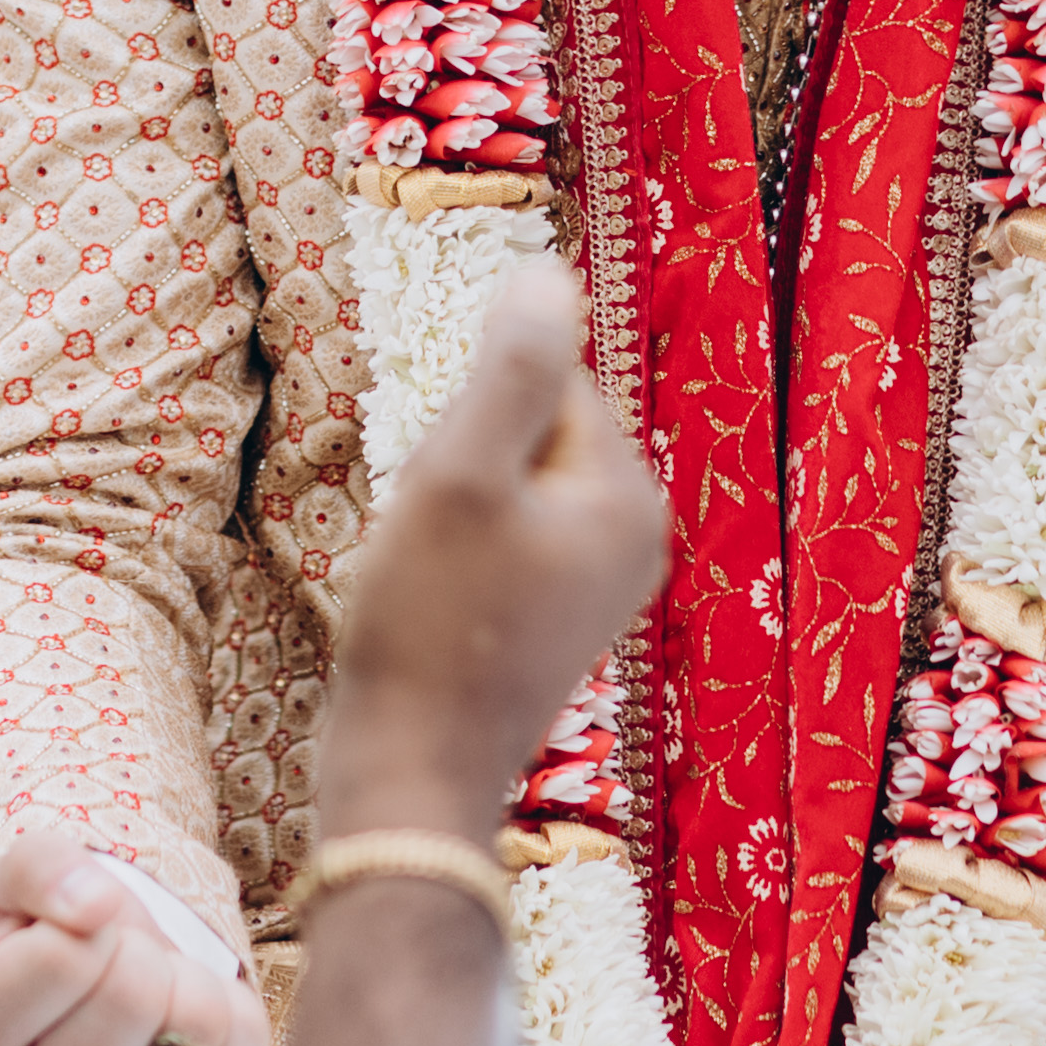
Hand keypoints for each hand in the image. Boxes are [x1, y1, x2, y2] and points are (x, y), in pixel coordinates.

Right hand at [0, 835, 271, 1045]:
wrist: (91, 995)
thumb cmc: (48, 932)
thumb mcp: (25, 879)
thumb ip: (44, 869)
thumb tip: (95, 904)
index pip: (62, 959)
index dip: (92, 920)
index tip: (84, 932)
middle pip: (135, 998)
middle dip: (146, 953)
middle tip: (128, 960)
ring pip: (197, 1036)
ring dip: (195, 987)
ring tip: (158, 992)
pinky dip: (232, 1033)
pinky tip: (187, 1033)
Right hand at [315, 259, 664, 841]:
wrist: (410, 774)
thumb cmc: (429, 628)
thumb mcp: (460, 477)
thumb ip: (510, 369)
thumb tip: (548, 271)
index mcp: (628, 494)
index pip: (547, 379)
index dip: (471, 416)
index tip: (446, 487)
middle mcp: (635, 534)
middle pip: (529, 429)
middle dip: (464, 461)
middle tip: (432, 540)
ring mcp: (599, 580)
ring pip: (506, 482)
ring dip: (451, 506)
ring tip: (429, 575)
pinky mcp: (558, 614)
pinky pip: (501, 535)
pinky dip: (455, 551)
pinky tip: (433, 603)